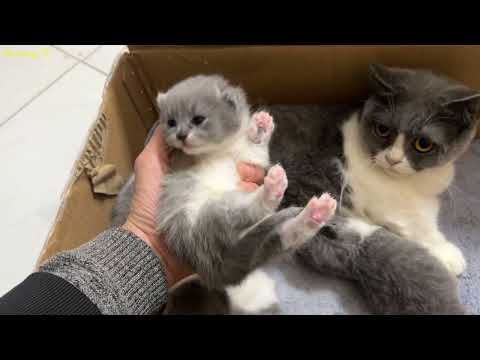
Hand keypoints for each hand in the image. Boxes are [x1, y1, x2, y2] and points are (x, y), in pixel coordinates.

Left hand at [122, 126, 265, 287]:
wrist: (154, 246)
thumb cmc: (149, 205)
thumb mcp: (150, 165)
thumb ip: (161, 141)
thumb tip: (171, 110)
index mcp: (202, 164)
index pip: (225, 142)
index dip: (239, 129)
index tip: (253, 118)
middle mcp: (219, 177)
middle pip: (245, 156)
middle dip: (258, 141)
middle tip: (264, 128)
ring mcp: (229, 197)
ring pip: (255, 178)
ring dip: (259, 167)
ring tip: (253, 166)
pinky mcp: (237, 217)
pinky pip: (258, 204)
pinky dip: (270, 193)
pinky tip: (273, 181)